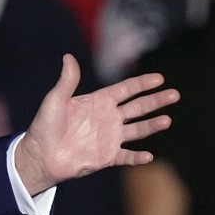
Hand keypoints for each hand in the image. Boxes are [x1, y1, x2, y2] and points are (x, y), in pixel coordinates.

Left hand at [15, 54, 178, 192]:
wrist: (40, 155)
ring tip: (167, 120)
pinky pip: (126, 156)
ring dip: (152, 126)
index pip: (125, 90)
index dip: (142, 84)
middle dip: (156, 101)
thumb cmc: (45, 125)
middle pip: (138, 107)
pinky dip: (138, 157)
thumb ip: (67, 80)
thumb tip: (68, 57)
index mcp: (98, 102)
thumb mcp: (55, 99)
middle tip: (175, 94)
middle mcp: (108, 118)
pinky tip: (149, 156)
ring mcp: (110, 138)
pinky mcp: (107, 157)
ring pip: (137, 130)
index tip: (159, 78)